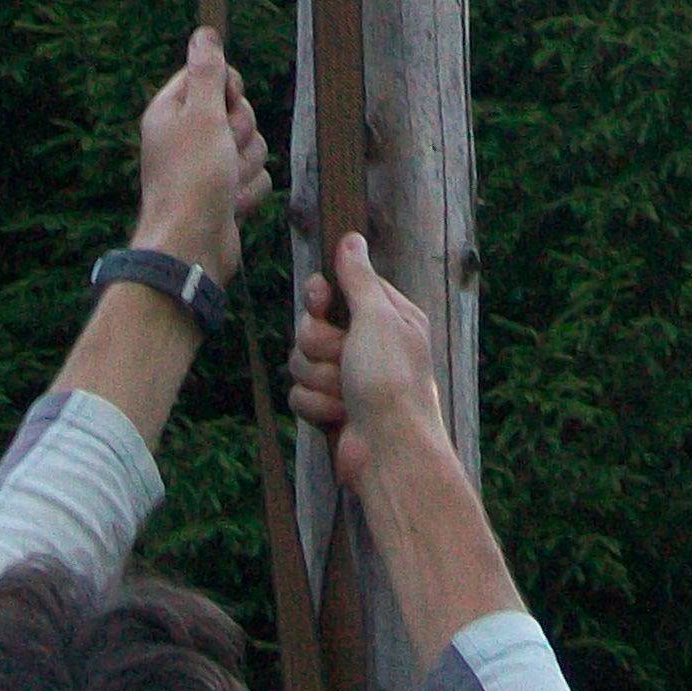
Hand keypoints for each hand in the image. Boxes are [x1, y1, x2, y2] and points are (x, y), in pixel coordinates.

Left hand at [132, 26, 270, 283]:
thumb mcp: (202, 115)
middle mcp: (187, 136)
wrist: (192, 248)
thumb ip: (207, 72)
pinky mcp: (224, 193)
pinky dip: (248, 191)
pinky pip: (255, 176)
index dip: (226, 88)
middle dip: (240, 132)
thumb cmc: (192, 180)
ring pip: (251, 144)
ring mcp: (206, 167)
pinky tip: (232, 205)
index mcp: (172, 111)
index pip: (209, 75)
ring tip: (226, 184)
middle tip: (223, 150)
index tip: (224, 104)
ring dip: (246, 164)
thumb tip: (204, 33)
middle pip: (237, 109)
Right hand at [287, 231, 446, 492]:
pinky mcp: (330, 408)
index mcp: (385, 317)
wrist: (389, 452)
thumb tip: (351, 238)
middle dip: (320, 344)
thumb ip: (358, 278)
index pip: (337, 289)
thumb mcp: (378, 318)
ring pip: (301, 360)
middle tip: (344, 357)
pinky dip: (317, 405)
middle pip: (311, 326)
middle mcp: (366, 344)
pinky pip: (299, 393)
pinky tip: (339, 416)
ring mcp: (347, 378)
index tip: (320, 302)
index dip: (321, 298)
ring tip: (346, 394)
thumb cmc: (391, 380)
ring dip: (320, 378)